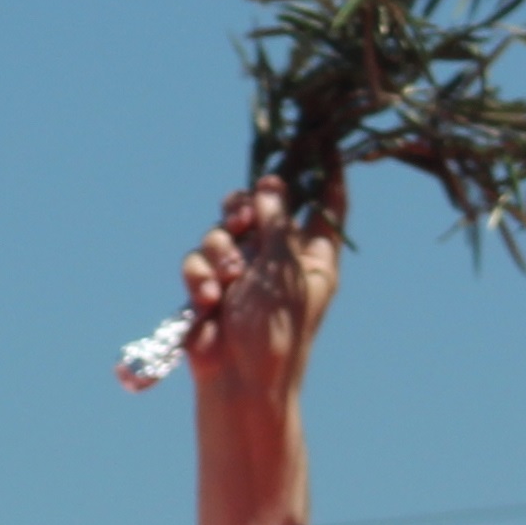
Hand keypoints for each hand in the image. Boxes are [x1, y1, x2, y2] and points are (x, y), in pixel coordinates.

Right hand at [185, 175, 340, 524]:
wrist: (240, 383)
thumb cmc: (276, 331)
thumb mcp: (284, 269)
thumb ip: (279, 220)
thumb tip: (273, 183)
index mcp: (315, 258)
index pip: (327, 206)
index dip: (325, 174)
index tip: (323, 141)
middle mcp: (279, 261)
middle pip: (262, 208)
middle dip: (247, 208)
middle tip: (245, 215)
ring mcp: (243, 275)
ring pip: (223, 231)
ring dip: (220, 251)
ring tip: (227, 280)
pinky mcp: (211, 288)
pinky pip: (198, 261)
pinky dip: (200, 276)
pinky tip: (207, 299)